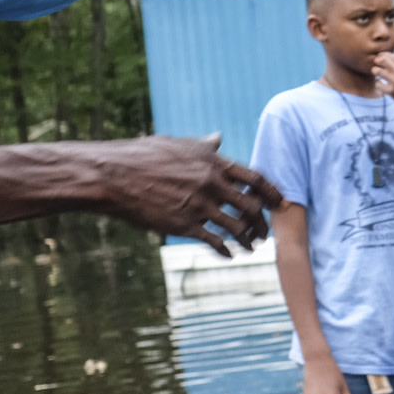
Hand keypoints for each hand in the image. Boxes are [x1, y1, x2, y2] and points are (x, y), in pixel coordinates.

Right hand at [95, 133, 282, 255]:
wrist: (112, 175)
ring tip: (251, 247)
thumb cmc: (142, 156)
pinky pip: (214, 241)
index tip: (281, 202)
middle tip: (265, 233)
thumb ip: (203, 146)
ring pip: (237, 227)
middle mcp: (212, 183)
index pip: (255, 178)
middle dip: (263, 222)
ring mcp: (199, 205)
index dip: (272, 192)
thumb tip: (218, 138)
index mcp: (213, 162)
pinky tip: (228, 255)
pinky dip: (225, 250)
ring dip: (248, 240)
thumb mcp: (178, 145)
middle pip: (252, 206)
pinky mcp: (183, 225)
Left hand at [370, 52, 393, 119]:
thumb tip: (387, 61)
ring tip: (379, 75)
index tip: (380, 59)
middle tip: (377, 66)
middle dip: (377, 61)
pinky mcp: (391, 91)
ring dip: (375, 72)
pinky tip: (383, 86)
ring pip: (377, 71)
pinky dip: (379, 84)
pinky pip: (378, 84)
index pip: (390, 55)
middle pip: (382, 59)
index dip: (383, 56)